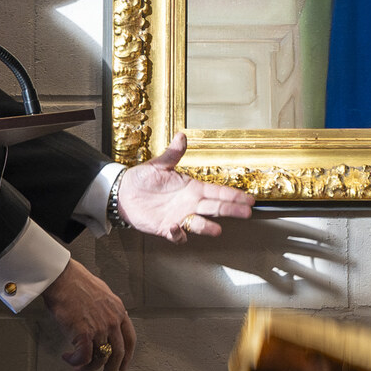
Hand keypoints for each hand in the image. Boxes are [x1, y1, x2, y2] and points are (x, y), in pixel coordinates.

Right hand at [43, 259, 135, 370]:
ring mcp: (100, 328)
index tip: (122, 366)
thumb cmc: (77, 283)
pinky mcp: (84, 333)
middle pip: (117, 354)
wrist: (63, 278)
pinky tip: (68, 359)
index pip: (130, 339)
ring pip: (99, 358)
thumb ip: (107, 310)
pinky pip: (83, 357)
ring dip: (87, 368)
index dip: (127, 356)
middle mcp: (113, 321)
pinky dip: (75, 362)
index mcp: (119, 311)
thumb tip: (104, 322)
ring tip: (77, 369)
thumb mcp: (103, 294)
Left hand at [112, 131, 254, 242]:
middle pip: (215, 207)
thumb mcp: (158, 164)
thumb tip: (181, 136)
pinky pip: (177, 235)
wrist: (123, 194)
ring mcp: (179, 216)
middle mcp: (189, 203)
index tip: (248, 198)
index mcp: (191, 188)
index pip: (217, 191)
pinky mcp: (166, 228)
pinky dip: (178, 234)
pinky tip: (177, 229)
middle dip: (231, 210)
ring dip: (208, 227)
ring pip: (199, 223)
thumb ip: (173, 153)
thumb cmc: (141, 179)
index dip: (233, 195)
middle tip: (246, 212)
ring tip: (217, 230)